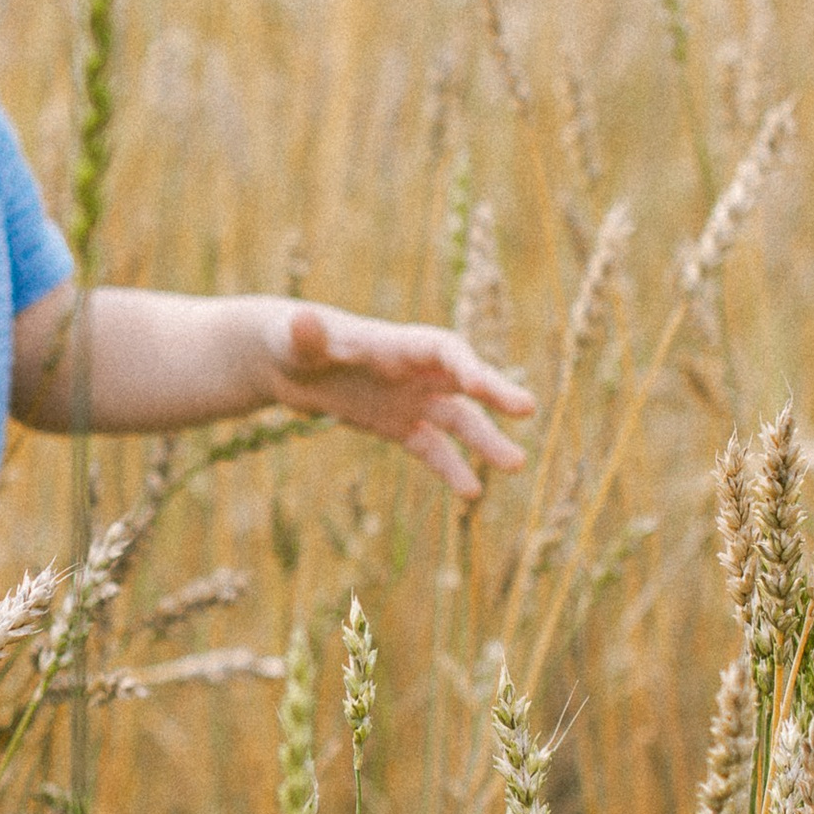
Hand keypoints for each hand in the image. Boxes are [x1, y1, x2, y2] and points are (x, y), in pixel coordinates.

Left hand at [271, 303, 534, 500]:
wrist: (285, 360)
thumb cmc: (291, 339)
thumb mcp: (294, 338)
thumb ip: (305, 334)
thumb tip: (302, 320)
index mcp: (398, 344)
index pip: (443, 349)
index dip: (462, 363)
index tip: (479, 382)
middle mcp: (414, 371)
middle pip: (464, 382)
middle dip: (494, 392)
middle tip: (528, 409)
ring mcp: (410, 399)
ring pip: (458, 421)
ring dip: (485, 441)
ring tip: (516, 465)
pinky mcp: (399, 426)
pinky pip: (432, 448)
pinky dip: (451, 468)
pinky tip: (471, 492)